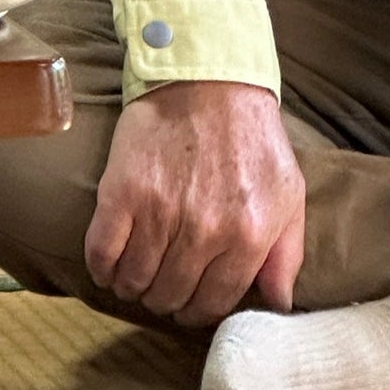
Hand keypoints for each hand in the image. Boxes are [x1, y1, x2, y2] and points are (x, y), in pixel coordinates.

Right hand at [84, 80, 305, 326]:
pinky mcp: (122, 194)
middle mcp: (205, 231)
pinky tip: (112, 263)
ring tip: (140, 270)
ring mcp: (161, 213)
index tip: (191, 298)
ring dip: (135, 285)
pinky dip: (103, 269)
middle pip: (171, 298)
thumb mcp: (288, 192)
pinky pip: (101, 256)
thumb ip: (287, 253)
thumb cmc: (253, 139)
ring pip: (135, 283)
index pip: (214, 303)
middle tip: (166, 280)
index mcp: (249, 234)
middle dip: (168, 298)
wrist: (210, 80)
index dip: (200, 308)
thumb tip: (278, 304)